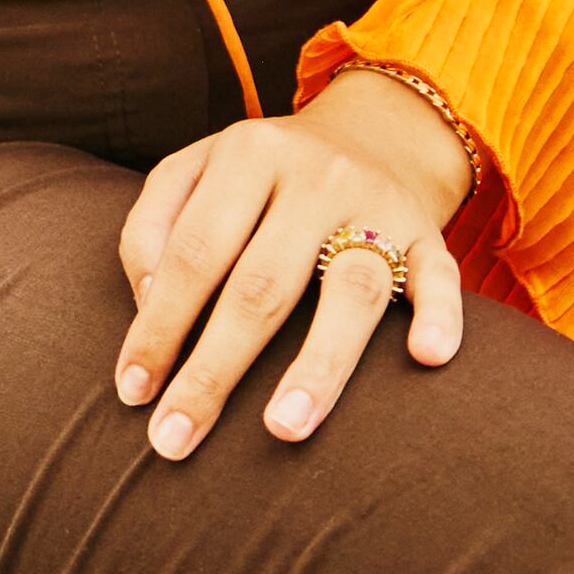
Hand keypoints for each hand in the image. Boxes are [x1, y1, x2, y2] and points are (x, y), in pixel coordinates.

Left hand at [109, 74, 470, 458]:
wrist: (370, 133)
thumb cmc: (261, 177)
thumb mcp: (195, 171)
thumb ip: (154, 226)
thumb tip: (147, 302)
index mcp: (246, 155)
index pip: (194, 253)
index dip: (159, 325)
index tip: (133, 392)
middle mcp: (315, 176)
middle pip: (261, 283)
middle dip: (214, 370)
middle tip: (176, 439)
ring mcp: (378, 204)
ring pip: (351, 287)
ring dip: (318, 363)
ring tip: (284, 428)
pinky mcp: (428, 234)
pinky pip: (441, 274)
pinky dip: (440, 314)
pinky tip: (427, 357)